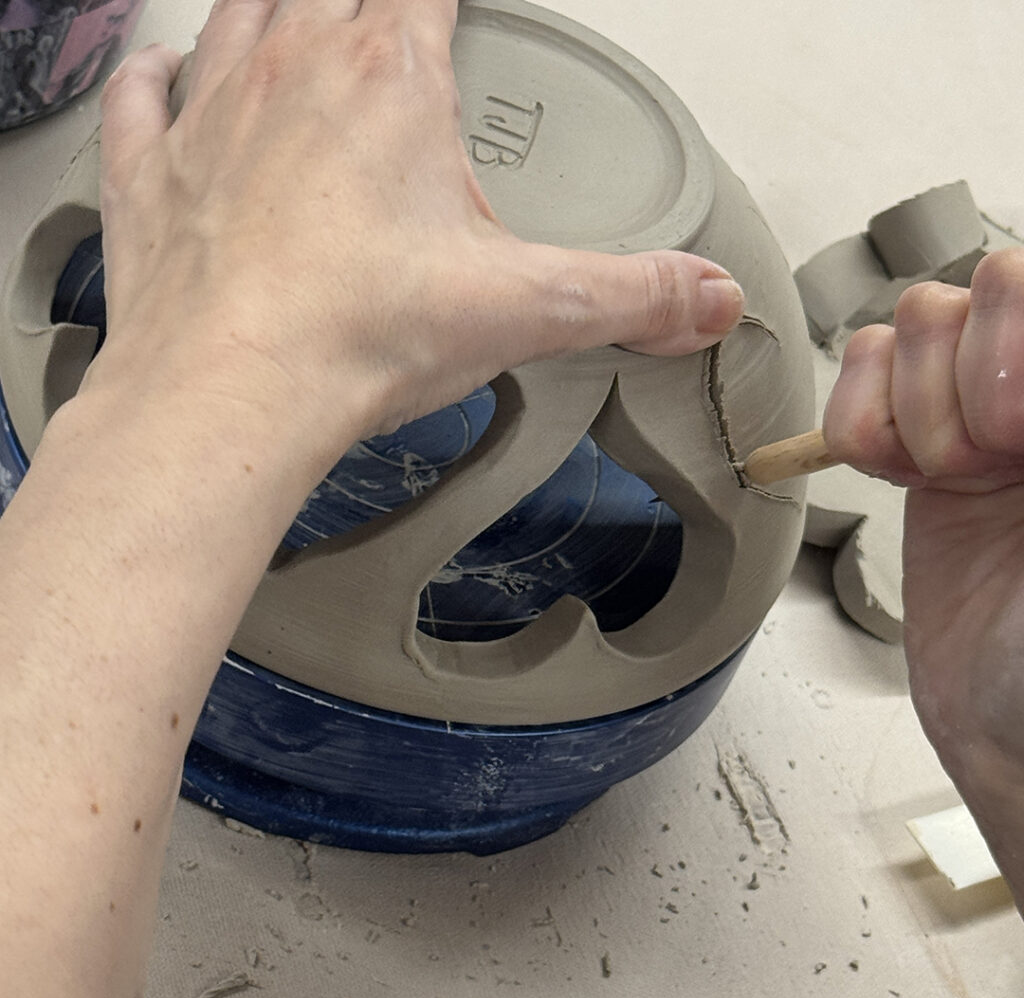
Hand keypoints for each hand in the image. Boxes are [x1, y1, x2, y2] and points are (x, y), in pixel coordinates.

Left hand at [93, 0, 742, 467]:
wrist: (231, 391)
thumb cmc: (354, 336)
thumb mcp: (523, 311)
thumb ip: (629, 297)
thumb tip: (705, 299)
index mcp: (386, 79)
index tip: (463, 16)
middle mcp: (290, 72)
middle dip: (365, 3)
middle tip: (383, 30)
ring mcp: (211, 117)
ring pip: (236, 16)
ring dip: (270, 12)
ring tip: (299, 26)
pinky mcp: (153, 179)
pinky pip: (145, 97)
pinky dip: (159, 79)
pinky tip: (173, 78)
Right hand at [824, 249, 1023, 901]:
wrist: (1013, 733)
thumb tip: (1017, 288)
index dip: (1013, 353)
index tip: (1018, 440)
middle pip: (981, 288)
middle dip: (965, 383)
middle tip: (990, 465)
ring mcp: (982, 412)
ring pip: (916, 322)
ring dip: (913, 411)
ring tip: (949, 480)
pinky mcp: (922, 445)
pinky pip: (861, 373)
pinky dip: (859, 421)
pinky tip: (896, 471)